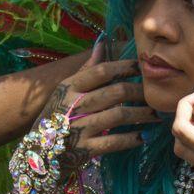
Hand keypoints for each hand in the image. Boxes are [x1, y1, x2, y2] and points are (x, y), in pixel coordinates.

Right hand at [39, 39, 158, 158]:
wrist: (38, 151)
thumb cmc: (57, 115)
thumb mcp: (65, 90)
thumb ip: (86, 69)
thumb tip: (102, 41)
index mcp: (70, 87)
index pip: (102, 71)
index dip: (125, 67)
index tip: (141, 68)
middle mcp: (74, 105)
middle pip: (116, 92)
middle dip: (140, 93)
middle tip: (153, 95)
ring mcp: (79, 128)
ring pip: (119, 115)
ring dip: (141, 114)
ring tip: (155, 115)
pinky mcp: (84, 149)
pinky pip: (113, 142)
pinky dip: (131, 139)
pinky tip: (143, 136)